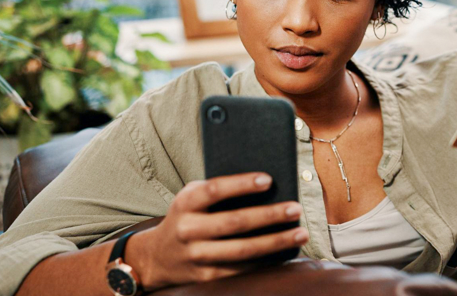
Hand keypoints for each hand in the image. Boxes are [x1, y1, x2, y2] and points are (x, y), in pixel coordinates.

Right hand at [127, 173, 308, 290]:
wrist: (155, 257)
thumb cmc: (187, 217)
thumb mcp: (192, 198)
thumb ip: (218, 191)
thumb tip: (266, 185)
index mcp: (185, 203)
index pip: (214, 190)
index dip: (241, 184)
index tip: (268, 179)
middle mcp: (188, 230)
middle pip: (234, 222)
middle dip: (269, 216)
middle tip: (296, 209)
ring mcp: (196, 256)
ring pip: (242, 250)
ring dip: (276, 242)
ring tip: (301, 233)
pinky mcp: (206, 276)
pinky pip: (241, 268)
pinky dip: (266, 260)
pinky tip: (285, 252)